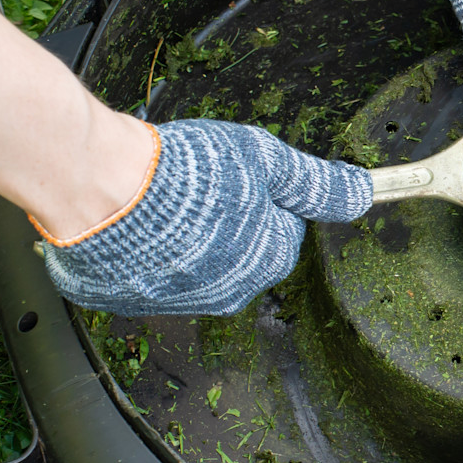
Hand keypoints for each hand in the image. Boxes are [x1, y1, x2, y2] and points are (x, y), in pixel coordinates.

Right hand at [35, 120, 374, 316]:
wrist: (100, 188)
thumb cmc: (187, 173)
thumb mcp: (266, 160)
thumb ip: (317, 182)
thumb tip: (362, 194)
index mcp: (267, 262)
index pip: (283, 229)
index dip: (263, 196)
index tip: (238, 176)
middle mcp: (227, 294)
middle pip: (241, 249)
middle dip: (226, 219)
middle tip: (198, 185)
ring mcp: (176, 302)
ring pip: (194, 264)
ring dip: (184, 236)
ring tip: (163, 200)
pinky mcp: (129, 301)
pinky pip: (147, 274)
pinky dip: (143, 250)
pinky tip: (134, 220)